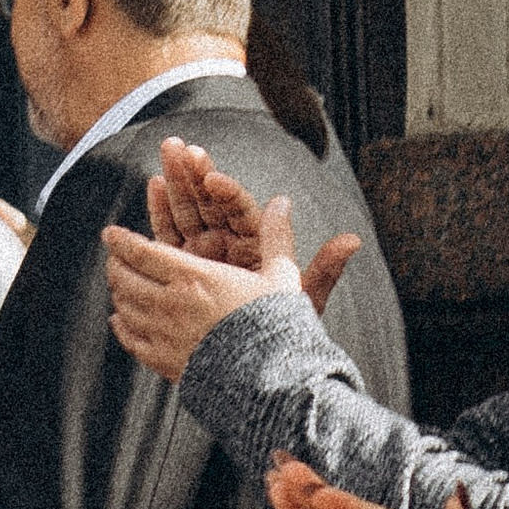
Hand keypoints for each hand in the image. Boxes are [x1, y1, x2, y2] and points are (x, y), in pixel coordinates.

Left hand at [106, 218, 293, 379]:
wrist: (271, 382)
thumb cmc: (279, 327)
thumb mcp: (282, 277)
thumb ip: (276, 238)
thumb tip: (281, 202)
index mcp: (195, 278)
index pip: (144, 253)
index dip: (122, 241)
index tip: (110, 233)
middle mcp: (171, 304)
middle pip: (126, 278)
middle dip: (116, 264)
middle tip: (115, 257)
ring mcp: (164, 335)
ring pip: (125, 307)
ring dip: (118, 292)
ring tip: (119, 284)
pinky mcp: (164, 362)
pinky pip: (131, 340)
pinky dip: (121, 326)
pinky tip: (120, 320)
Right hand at [145, 138, 360, 312]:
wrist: (249, 360)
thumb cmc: (278, 329)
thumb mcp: (302, 299)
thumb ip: (324, 269)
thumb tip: (354, 241)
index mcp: (256, 246)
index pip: (240, 212)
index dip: (228, 193)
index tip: (215, 180)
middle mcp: (229, 243)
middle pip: (210, 202)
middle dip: (196, 173)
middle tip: (182, 147)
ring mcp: (203, 252)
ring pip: (188, 210)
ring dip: (178, 179)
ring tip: (169, 149)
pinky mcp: (181, 265)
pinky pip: (169, 235)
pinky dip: (161, 210)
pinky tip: (155, 184)